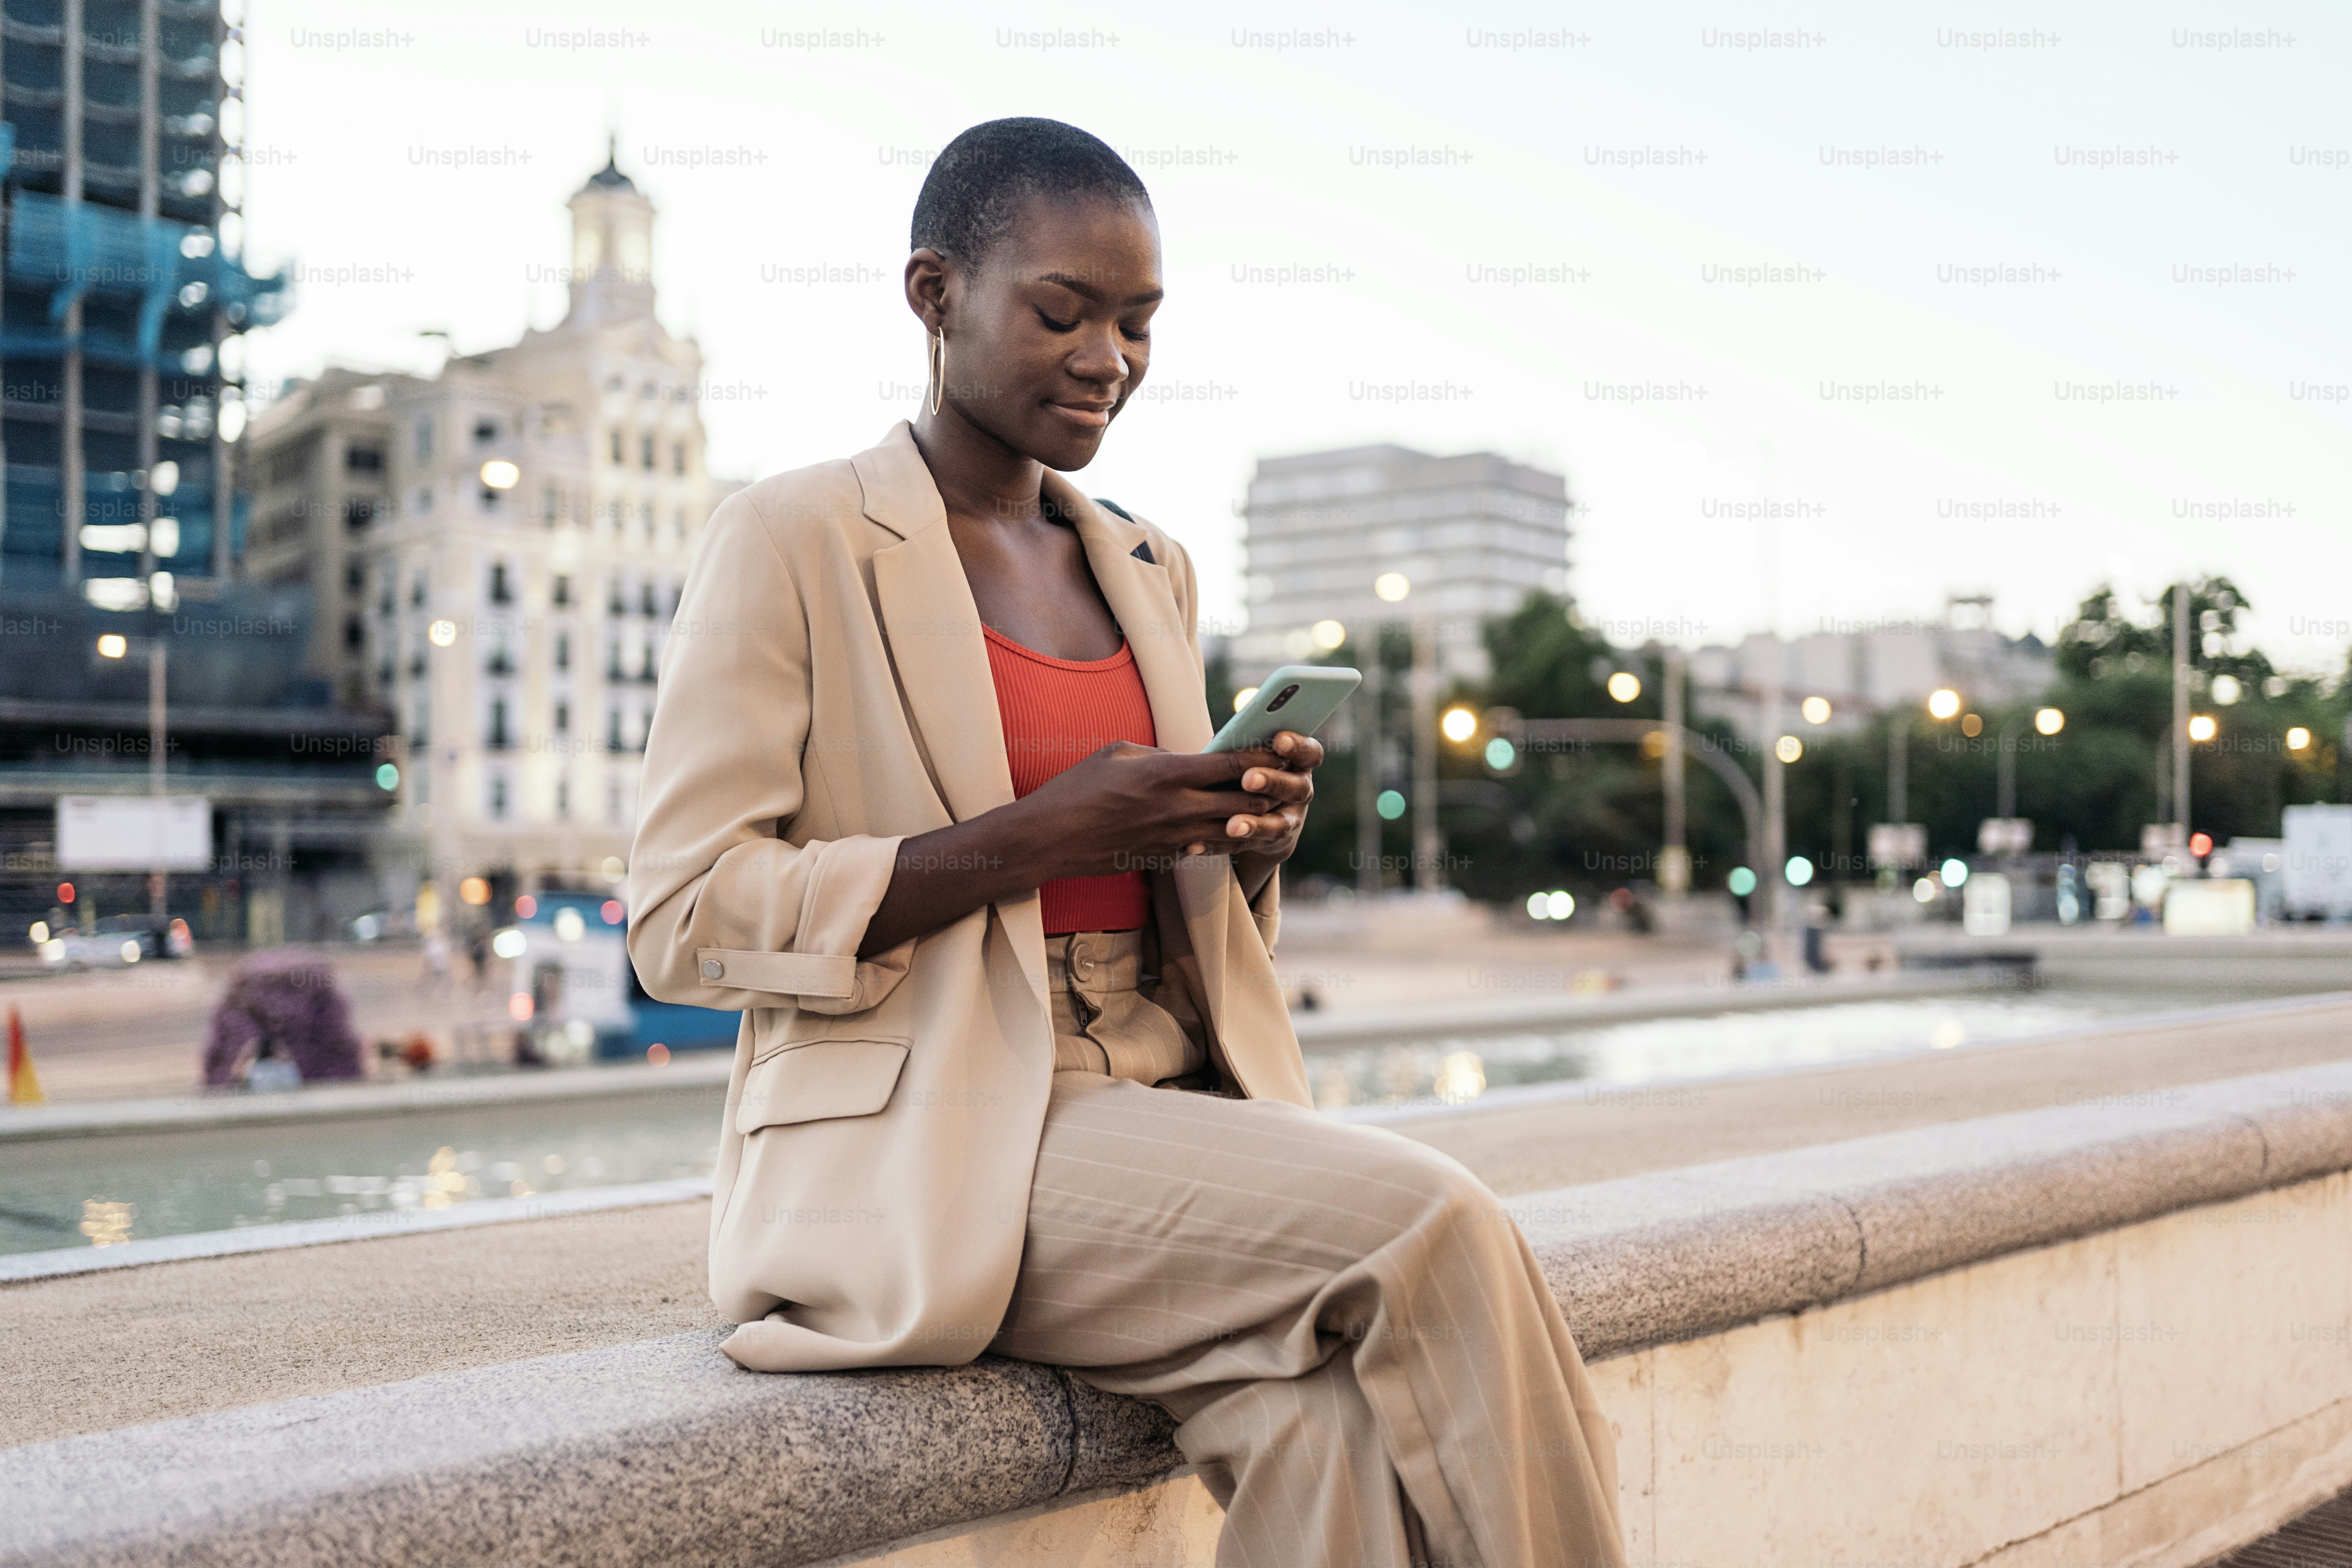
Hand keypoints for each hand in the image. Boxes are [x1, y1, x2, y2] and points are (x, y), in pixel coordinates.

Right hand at [1013, 742, 1277, 879]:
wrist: (1049, 839)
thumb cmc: (1077, 788)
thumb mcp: (1118, 753)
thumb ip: (1159, 753)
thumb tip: (1187, 757)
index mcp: (1167, 773)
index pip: (1232, 766)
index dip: (1263, 757)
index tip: (1280, 748)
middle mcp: (1177, 808)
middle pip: (1245, 803)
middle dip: (1269, 792)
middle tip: (1283, 780)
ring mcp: (1173, 838)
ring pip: (1233, 832)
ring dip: (1253, 820)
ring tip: (1266, 808)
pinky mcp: (1164, 858)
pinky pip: (1208, 849)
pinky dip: (1224, 839)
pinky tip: (1230, 829)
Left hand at [1220, 731, 1322, 863]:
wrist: (1260, 811)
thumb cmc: (1250, 769)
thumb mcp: (1252, 756)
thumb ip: (1242, 749)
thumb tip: (1218, 742)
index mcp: (1299, 763)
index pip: (1310, 753)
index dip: (1298, 746)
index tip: (1279, 740)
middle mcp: (1300, 791)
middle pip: (1296, 788)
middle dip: (1272, 782)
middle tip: (1248, 779)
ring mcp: (1290, 820)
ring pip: (1278, 825)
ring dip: (1254, 824)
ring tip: (1232, 825)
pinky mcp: (1268, 844)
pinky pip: (1246, 846)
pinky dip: (1220, 845)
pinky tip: (1197, 844)